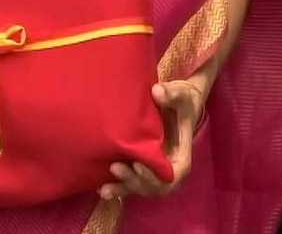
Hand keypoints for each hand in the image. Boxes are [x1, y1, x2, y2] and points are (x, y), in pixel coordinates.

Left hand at [98, 80, 203, 198]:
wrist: (174, 101)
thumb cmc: (180, 100)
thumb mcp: (181, 94)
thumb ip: (171, 94)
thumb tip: (157, 92)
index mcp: (180, 153)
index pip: (173, 173)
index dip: (157, 176)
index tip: (138, 164)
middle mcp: (167, 165)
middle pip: (156, 186)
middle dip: (136, 182)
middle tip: (115, 167)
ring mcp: (153, 168)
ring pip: (141, 187)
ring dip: (124, 189)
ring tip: (105, 189)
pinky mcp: (140, 165)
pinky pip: (131, 182)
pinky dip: (118, 188)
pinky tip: (101, 189)